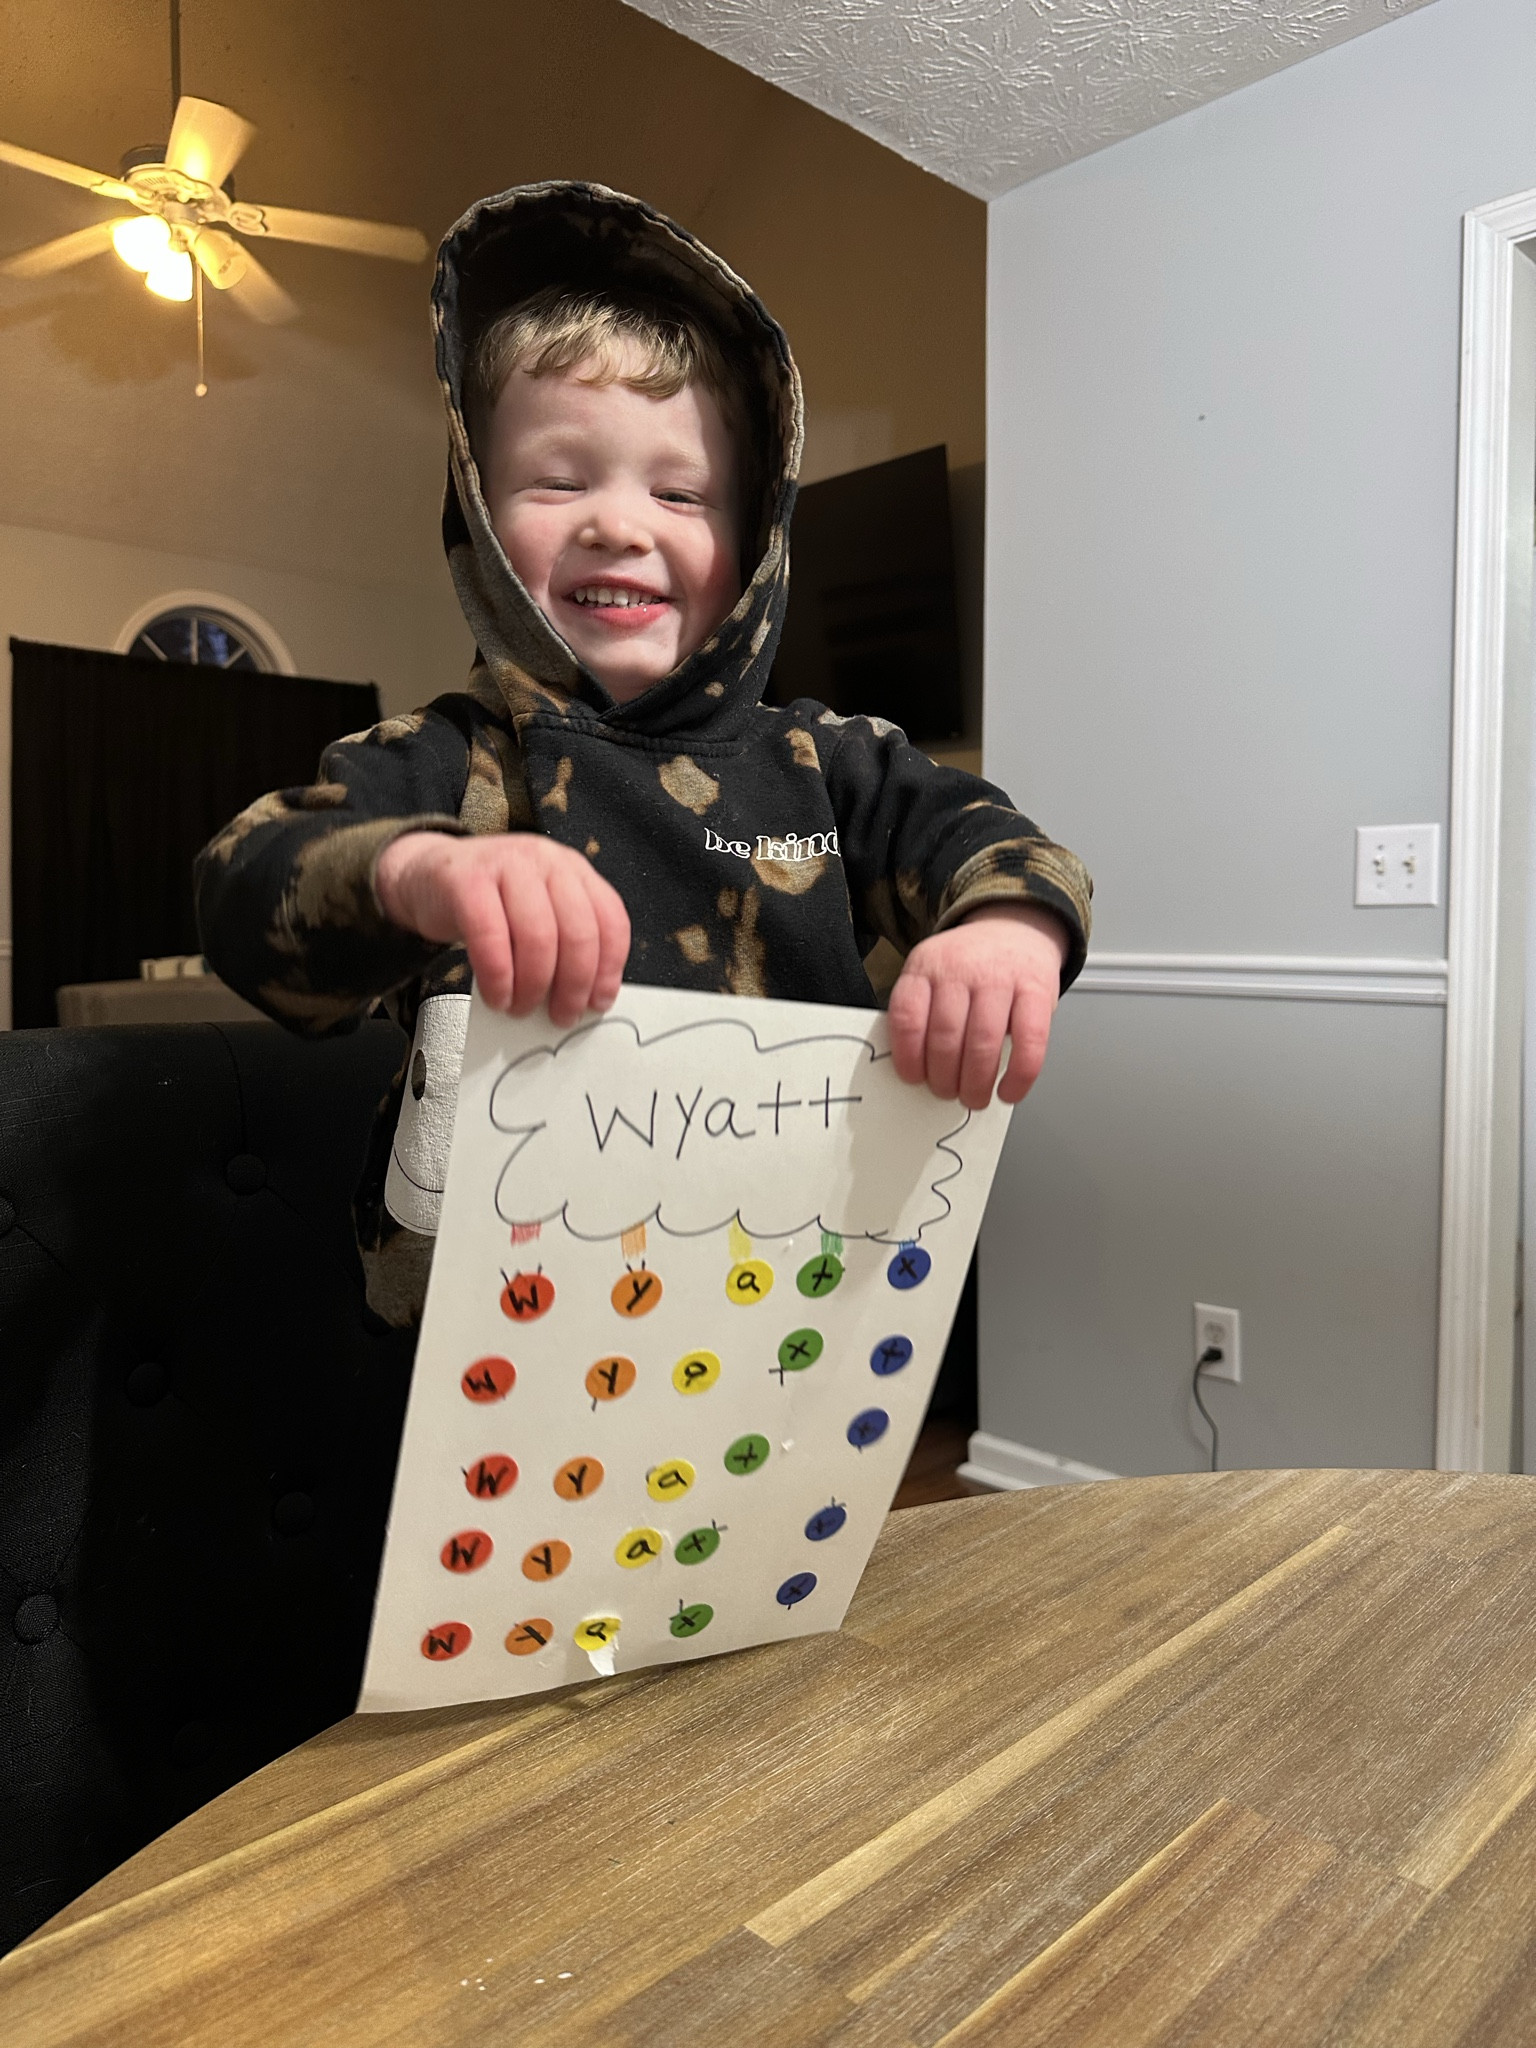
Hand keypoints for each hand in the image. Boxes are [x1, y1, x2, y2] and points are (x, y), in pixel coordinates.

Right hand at [374, 831, 629, 1025]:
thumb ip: (563, 943)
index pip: (610, 920)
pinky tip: (497, 996)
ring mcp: (506, 865)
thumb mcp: (537, 912)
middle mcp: (545, 860)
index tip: (597, 1003)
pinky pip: (490, 937)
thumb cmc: (489, 904)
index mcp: (573, 870)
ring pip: (538, 936)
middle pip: (578, 932)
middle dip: (573, 985)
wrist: (426, 876)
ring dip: (534, 986)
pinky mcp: (466, 880)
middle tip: (561, 1016)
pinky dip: (498, 977)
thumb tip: (585, 999)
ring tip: (522, 1008)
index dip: (609, 969)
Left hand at [888, 903, 1067, 1110]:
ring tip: (974, 1097)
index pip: (907, 1017)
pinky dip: (1019, 1075)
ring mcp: (1000, 978)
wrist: (1015, 926)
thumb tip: (918, 1069)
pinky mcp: (1036, 990)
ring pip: (983, 1043)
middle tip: (947, 1092)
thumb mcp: (932, 972)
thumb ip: (921, 1012)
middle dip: (944, 1078)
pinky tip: (1009, 1090)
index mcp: (926, 966)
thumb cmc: (970, 964)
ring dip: (976, 1083)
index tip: (914, 1079)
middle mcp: (960, 969)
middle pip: (945, 1036)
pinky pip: (1029, 1042)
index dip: (908, 1057)